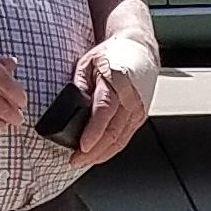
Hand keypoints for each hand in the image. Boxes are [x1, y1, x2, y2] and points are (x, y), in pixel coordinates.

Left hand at [66, 36, 157, 167]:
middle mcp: (131, 100)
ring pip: (120, 140)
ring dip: (101, 154)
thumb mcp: (88, 62)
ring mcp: (138, 110)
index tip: (81, 146)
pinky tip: (98, 154)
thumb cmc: (112, 55)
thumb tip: (70, 107)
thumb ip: (79, 84)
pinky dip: (111, 149)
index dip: (93, 132)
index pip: (104, 112)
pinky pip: (125, 138)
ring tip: (83, 161)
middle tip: (75, 160)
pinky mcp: (140, 117)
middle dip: (93, 151)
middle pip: (113, 132)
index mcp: (117, 83)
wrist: (139, 49)